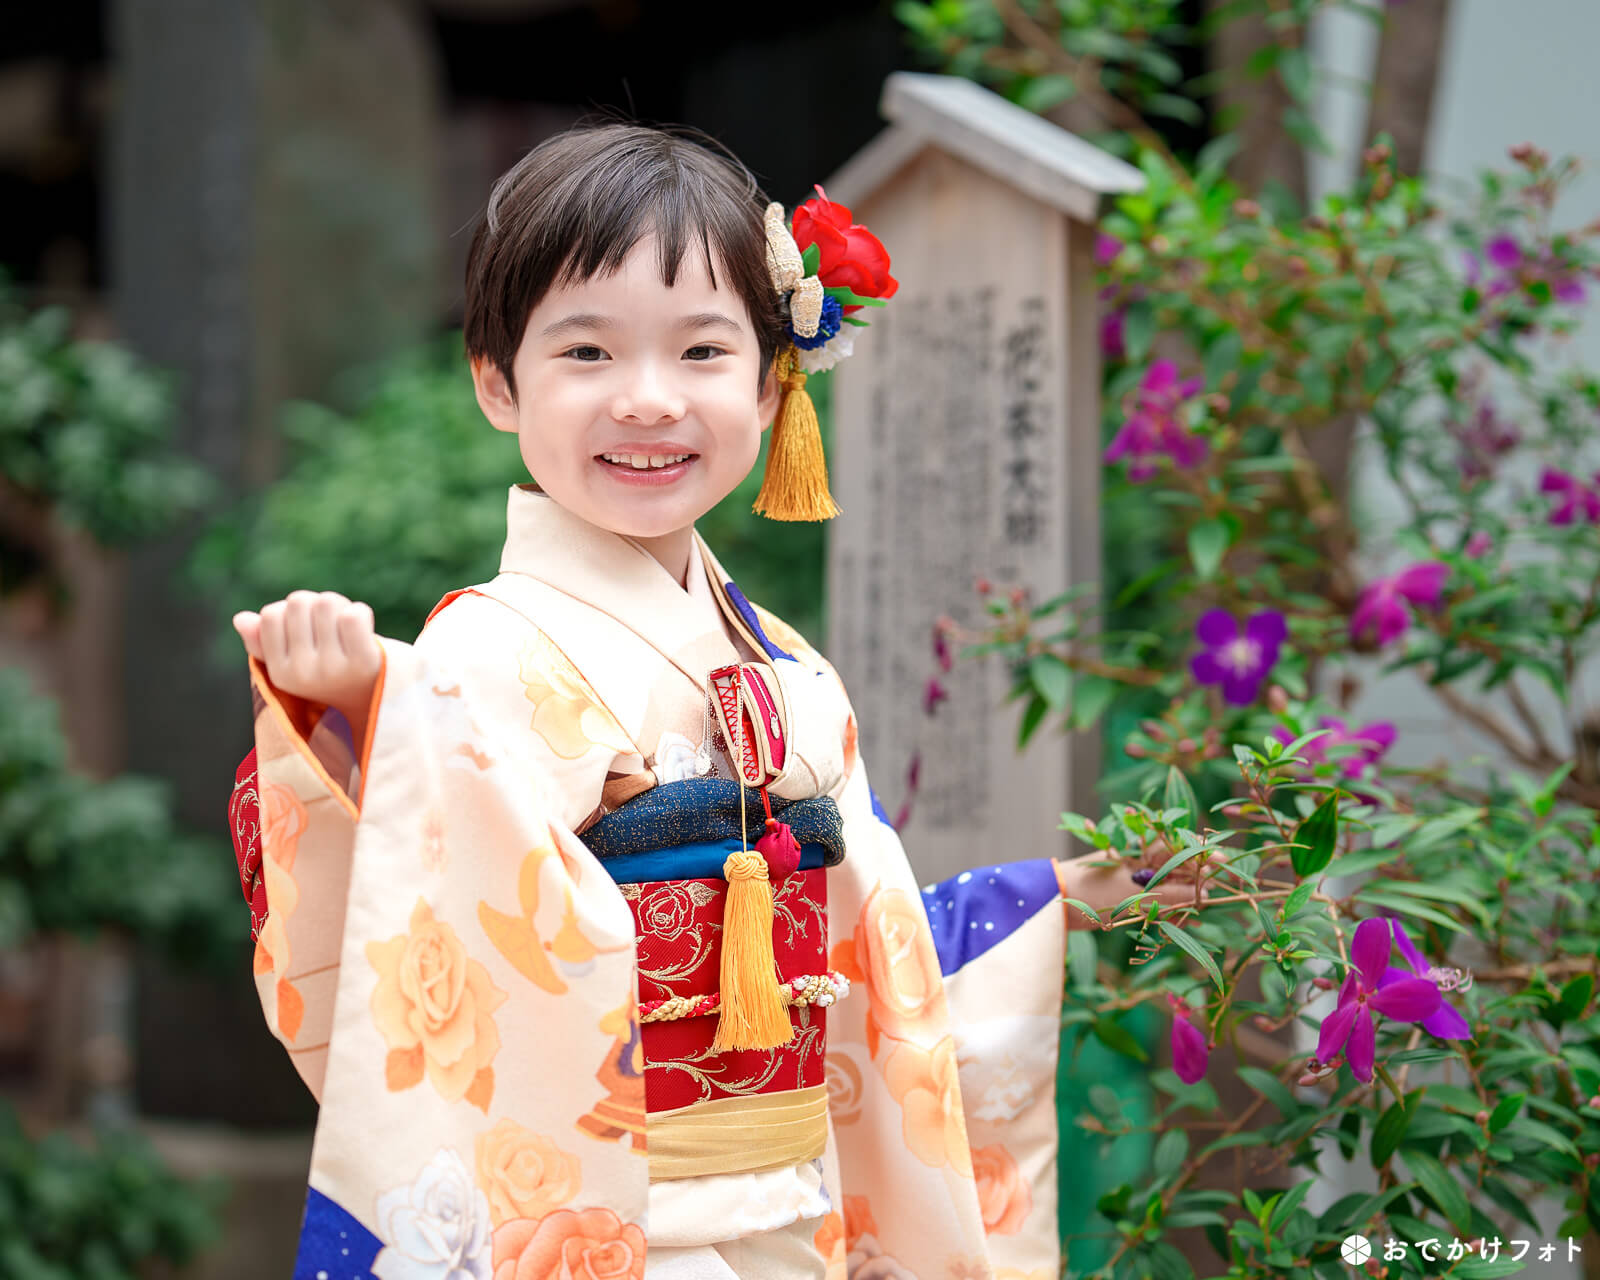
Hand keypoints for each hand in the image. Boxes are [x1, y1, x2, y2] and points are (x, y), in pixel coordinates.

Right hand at [234, 591, 380, 734]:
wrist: (376, 698)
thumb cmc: (331, 673)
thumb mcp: (294, 661)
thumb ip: (263, 642)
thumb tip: (241, 618)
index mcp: (280, 673)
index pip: (271, 614)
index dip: (291, 611)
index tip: (308, 626)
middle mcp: (302, 674)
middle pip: (298, 602)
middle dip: (316, 604)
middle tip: (331, 624)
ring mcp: (332, 669)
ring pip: (326, 603)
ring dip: (339, 605)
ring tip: (346, 626)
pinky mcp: (362, 662)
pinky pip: (352, 615)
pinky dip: (360, 612)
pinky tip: (364, 628)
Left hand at [1057, 848, 1209, 930]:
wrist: (1052, 900)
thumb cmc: (1092, 892)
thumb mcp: (1136, 896)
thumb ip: (1171, 894)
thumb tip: (1204, 892)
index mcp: (1141, 850)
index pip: (1180, 845)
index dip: (1203, 853)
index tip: (1224, 861)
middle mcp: (1138, 859)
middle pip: (1177, 864)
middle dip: (1197, 877)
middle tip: (1214, 891)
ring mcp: (1130, 876)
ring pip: (1167, 882)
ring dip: (1182, 894)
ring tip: (1194, 908)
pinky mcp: (1123, 892)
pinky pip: (1153, 896)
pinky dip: (1166, 904)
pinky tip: (1175, 917)